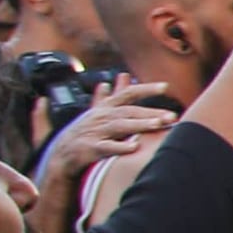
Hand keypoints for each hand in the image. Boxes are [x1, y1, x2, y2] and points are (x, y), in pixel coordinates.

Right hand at [36, 79, 174, 187]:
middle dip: (150, 112)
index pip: (127, 94)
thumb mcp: (95, 111)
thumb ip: (109, 96)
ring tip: (158, 124)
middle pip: (128, 111)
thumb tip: (118, 77)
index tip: (166, 86)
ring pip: (120, 126)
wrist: (61, 155)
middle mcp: (101, 117)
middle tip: (171, 115)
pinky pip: (106, 147)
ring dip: (140, 124)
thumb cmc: (83, 133)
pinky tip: (135, 148)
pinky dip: (120, 147)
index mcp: (104, 108)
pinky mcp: (90, 148)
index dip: (145, 89)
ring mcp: (95, 132)